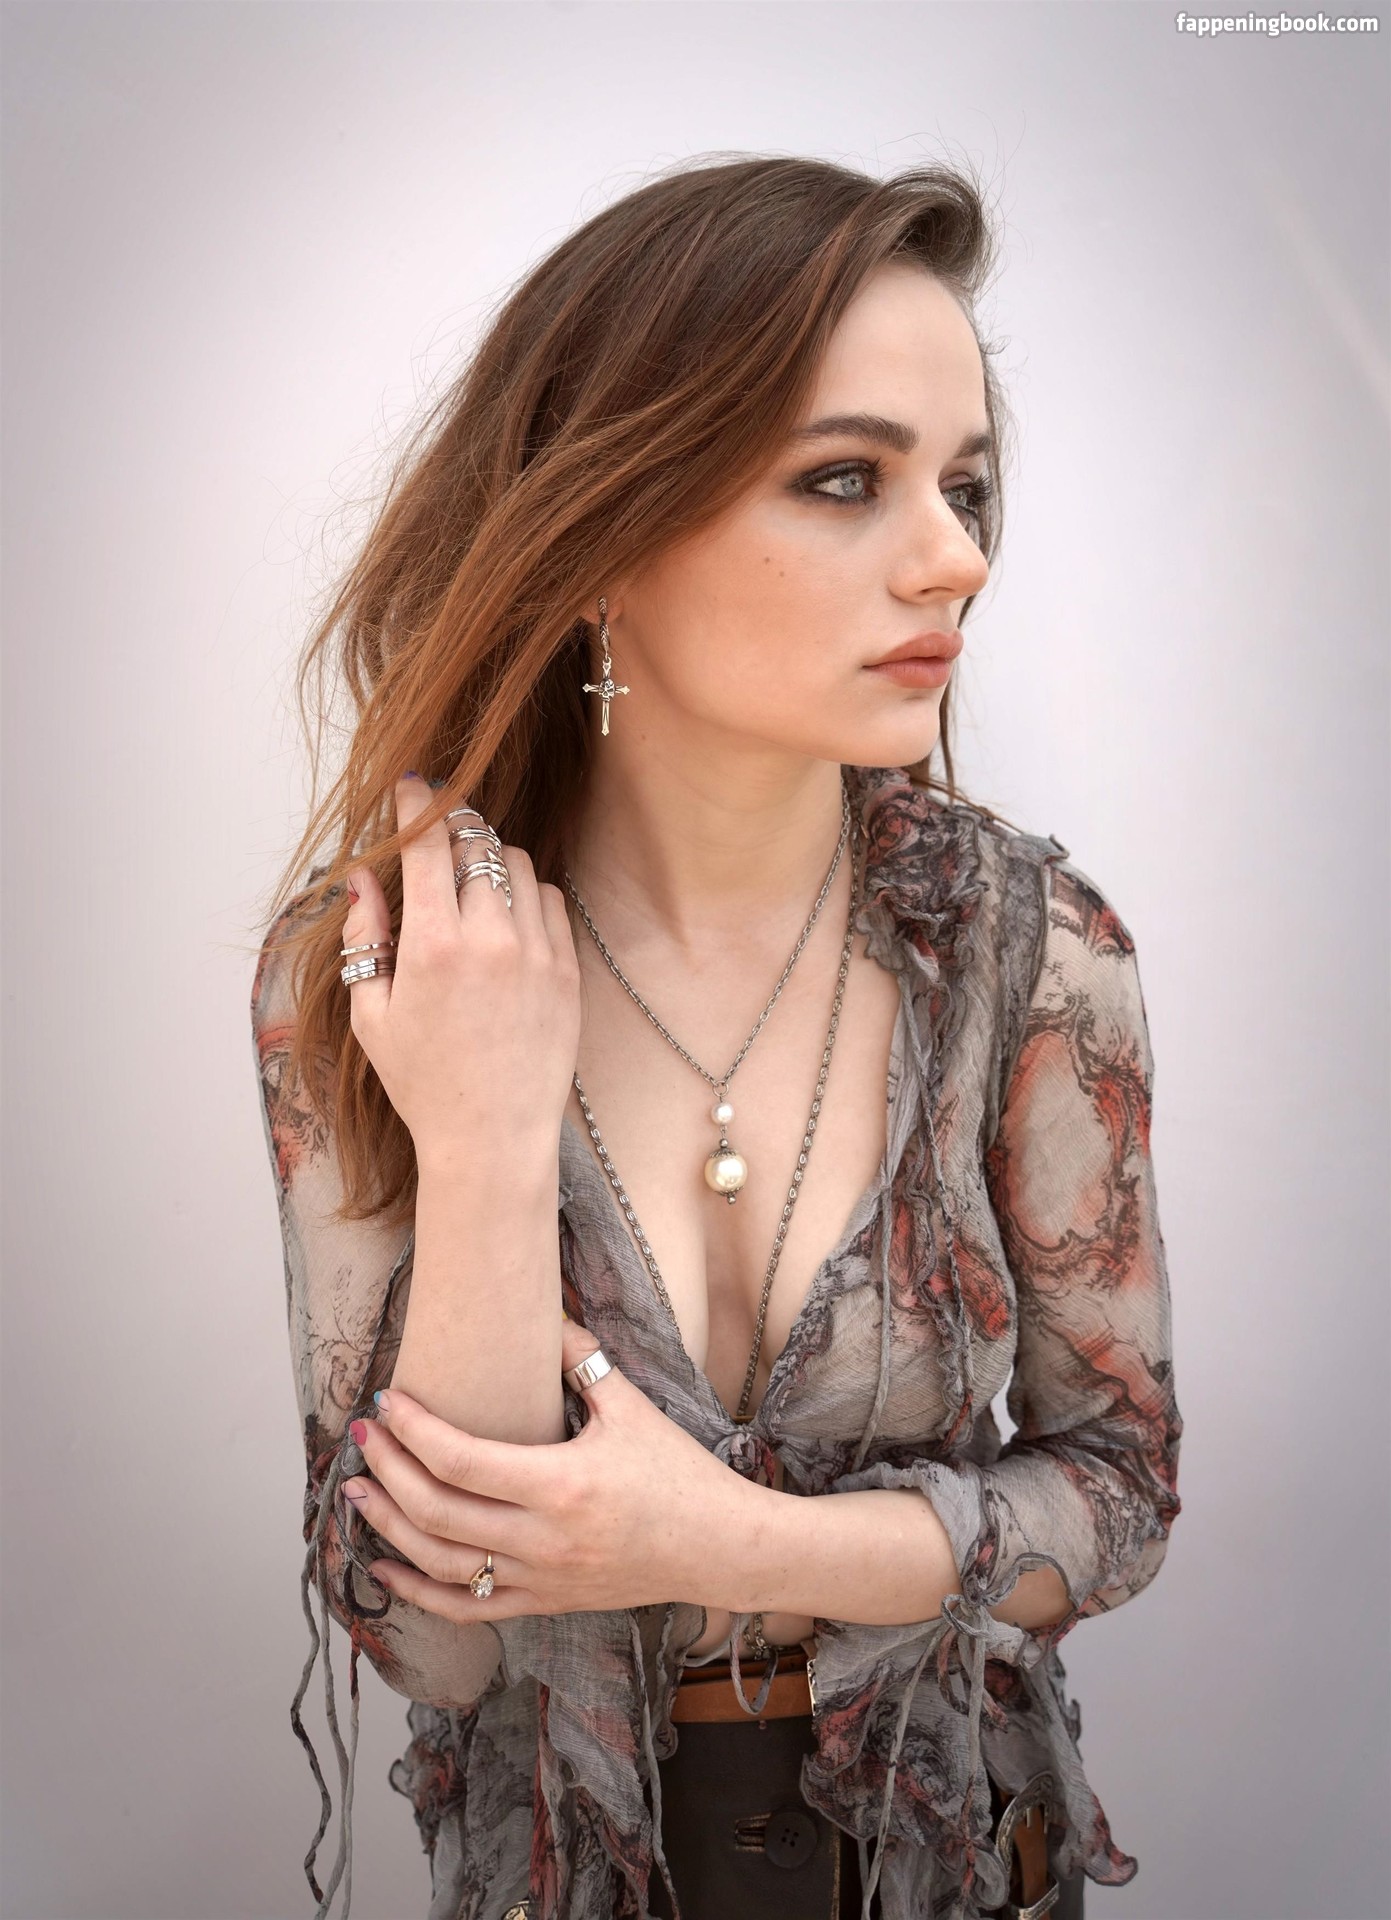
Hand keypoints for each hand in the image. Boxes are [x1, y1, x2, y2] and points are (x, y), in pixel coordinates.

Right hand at [341, 773, 581, 1160]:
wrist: (492, 1137)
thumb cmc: (422, 1081)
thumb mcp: (370, 1013)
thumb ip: (363, 937)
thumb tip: (363, 877)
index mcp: (432, 946)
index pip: (426, 844)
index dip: (417, 805)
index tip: (412, 784)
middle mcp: (490, 939)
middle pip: (476, 842)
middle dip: (454, 828)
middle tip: (438, 832)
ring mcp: (537, 952)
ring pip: (517, 864)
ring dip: (490, 859)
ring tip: (469, 881)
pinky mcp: (567, 970)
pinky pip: (549, 900)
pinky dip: (526, 893)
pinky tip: (505, 916)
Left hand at [341, 1317, 770, 1621]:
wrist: (718, 1547)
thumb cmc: (678, 1473)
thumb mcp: (630, 1406)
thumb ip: (580, 1358)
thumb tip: (542, 1309)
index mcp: (561, 1485)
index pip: (461, 1460)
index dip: (414, 1430)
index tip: (386, 1401)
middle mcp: (543, 1540)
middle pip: (437, 1511)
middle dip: (387, 1470)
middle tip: (360, 1435)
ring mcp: (540, 1579)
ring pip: (441, 1564)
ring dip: (389, 1527)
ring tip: (356, 1492)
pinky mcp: (542, 1603)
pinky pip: (466, 1607)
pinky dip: (417, 1590)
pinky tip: (384, 1566)